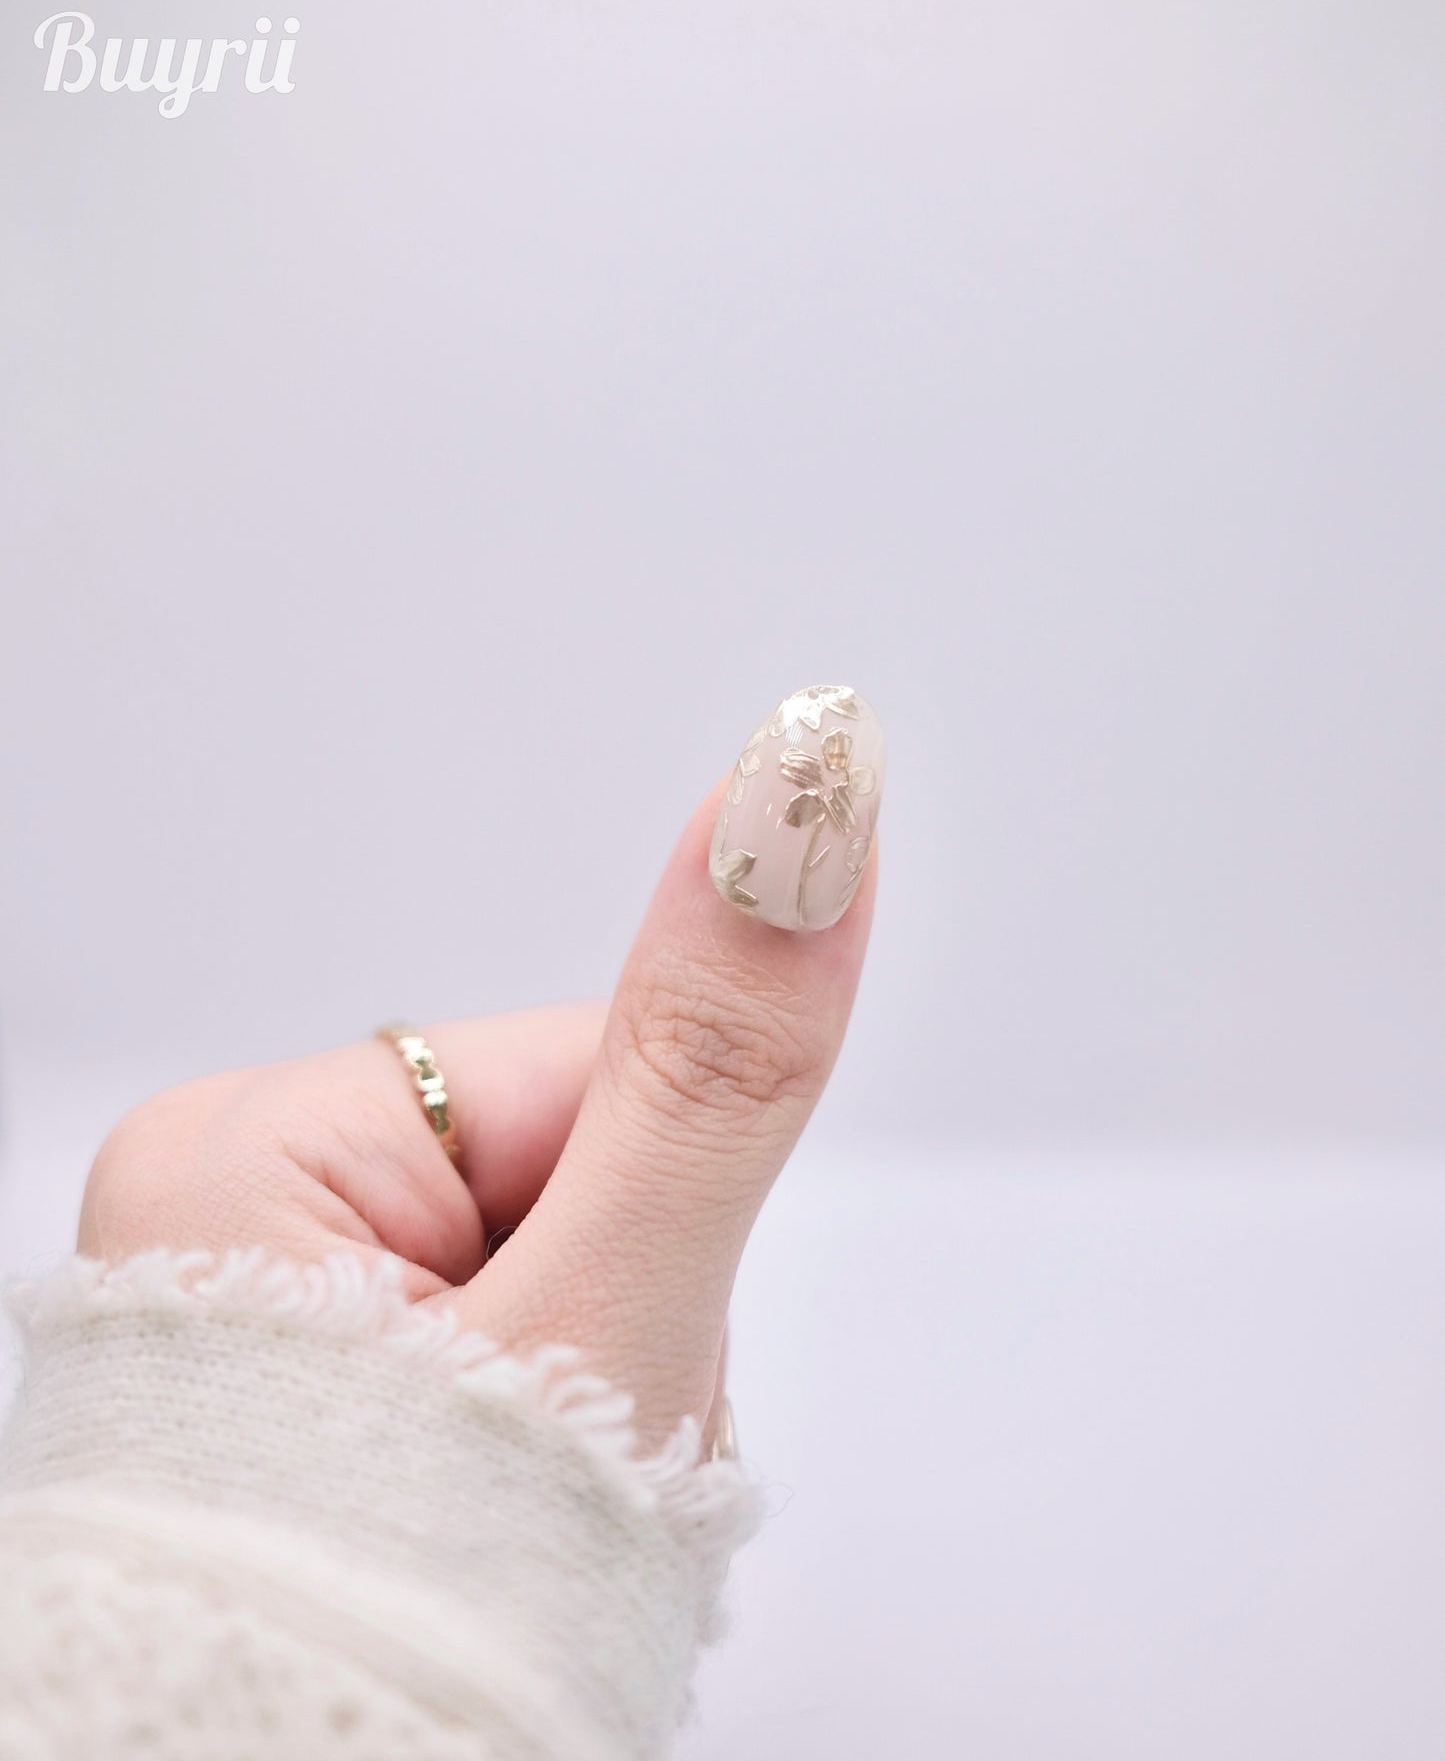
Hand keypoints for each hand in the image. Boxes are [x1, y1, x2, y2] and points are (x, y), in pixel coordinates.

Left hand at [78, 707, 879, 1447]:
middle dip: (622, 1325)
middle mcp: (233, 1204)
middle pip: (573, 1184)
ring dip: (593, 1391)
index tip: (619, 1350)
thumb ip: (720, 1065)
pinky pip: (506, 1340)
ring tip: (515, 1516)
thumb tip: (802, 780)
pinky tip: (489, 1516)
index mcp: (253, 1148)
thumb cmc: (413, 1613)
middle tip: (557, 1460)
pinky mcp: (307, 1367)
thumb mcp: (610, 1318)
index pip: (586, 1080)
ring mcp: (263, 1294)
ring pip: (556, 1273)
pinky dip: (548, 1426)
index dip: (662, 1227)